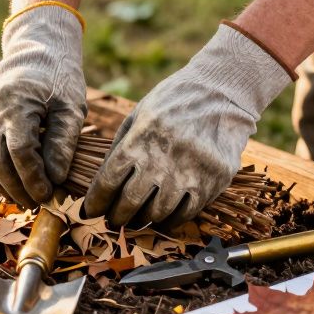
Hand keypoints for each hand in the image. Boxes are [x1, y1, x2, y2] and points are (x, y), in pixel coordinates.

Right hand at [0, 6, 86, 208]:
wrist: (34, 49)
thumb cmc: (59, 78)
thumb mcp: (71, 106)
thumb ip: (63, 141)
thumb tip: (56, 178)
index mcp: (15, 103)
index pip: (20, 152)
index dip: (33, 179)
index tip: (49, 195)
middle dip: (17, 188)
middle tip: (37, 204)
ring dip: (2, 185)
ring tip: (24, 200)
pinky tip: (9, 184)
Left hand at [84, 23, 292, 228]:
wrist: (222, 93)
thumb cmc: (173, 102)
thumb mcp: (139, 115)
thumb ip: (121, 147)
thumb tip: (102, 183)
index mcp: (140, 139)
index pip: (108, 181)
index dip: (96, 202)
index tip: (92, 211)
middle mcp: (163, 159)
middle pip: (130, 203)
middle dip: (117, 217)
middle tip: (114, 220)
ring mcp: (191, 172)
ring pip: (158, 213)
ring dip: (144, 219)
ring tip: (139, 218)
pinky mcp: (214, 181)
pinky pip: (187, 213)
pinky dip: (172, 220)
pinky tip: (165, 216)